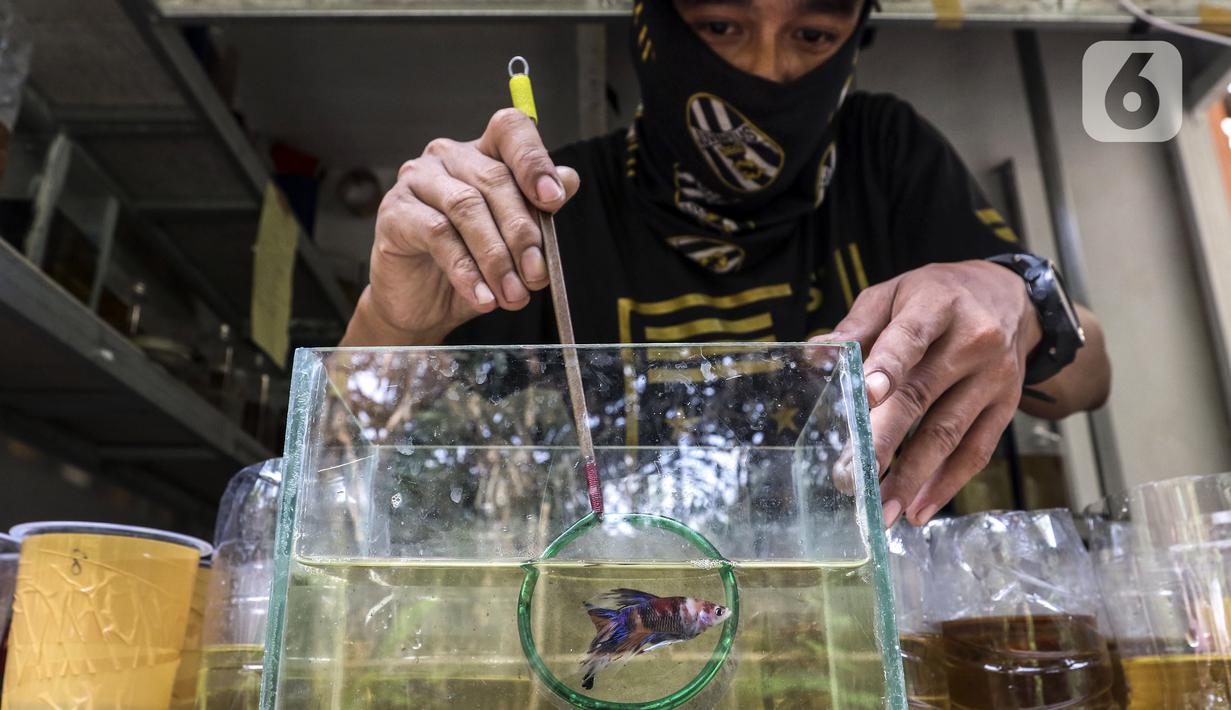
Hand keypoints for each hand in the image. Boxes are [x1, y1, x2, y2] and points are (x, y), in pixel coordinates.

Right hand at [342, 108, 580, 345]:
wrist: (423, 304)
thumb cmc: (472, 266)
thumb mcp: (514, 243)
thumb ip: (539, 211)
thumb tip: (569, 180)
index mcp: (484, 153)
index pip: (510, 131)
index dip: (533, 160)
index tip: (553, 200)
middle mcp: (449, 156)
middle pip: (495, 179)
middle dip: (522, 232)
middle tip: (537, 274)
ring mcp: (417, 179)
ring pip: (467, 208)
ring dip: (496, 257)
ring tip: (513, 294)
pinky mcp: (395, 211)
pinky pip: (437, 235)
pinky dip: (465, 271)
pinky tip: (483, 297)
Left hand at [816, 260, 1041, 526]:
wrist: (1010, 297)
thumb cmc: (936, 296)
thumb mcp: (896, 293)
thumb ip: (858, 324)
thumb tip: (817, 353)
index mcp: (937, 305)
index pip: (910, 338)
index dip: (888, 366)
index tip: (866, 396)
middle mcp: (972, 341)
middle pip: (923, 396)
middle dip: (884, 441)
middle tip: (852, 478)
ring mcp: (994, 377)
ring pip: (949, 433)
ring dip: (913, 477)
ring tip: (881, 511)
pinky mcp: (1006, 405)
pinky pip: (977, 450)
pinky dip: (946, 484)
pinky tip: (917, 509)